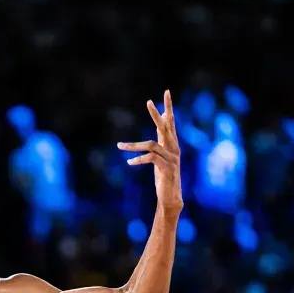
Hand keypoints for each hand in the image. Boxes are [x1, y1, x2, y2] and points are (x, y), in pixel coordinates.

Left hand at [119, 90, 183, 212]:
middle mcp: (174, 149)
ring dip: (134, 145)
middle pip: (165, 127)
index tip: (166, 93)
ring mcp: (172, 159)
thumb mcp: (159, 158)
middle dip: (156, 114)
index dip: (168, 108)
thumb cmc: (164, 178)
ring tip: (120, 145)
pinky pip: (151, 158)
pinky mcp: (167, 169)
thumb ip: (159, 143)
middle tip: (149, 101)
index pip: (171, 123)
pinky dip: (138, 159)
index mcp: (172, 145)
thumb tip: (156, 129)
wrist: (171, 198)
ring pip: (152, 144)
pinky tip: (129, 162)